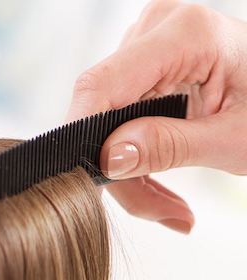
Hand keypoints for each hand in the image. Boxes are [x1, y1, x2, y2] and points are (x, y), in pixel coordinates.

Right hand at [67, 0, 246, 233]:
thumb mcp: (237, 139)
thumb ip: (172, 145)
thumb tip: (110, 158)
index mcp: (187, 33)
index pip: (104, 83)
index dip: (83, 132)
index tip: (86, 179)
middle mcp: (158, 28)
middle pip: (103, 107)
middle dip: (118, 168)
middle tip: (163, 215)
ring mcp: (147, 43)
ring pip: (104, 118)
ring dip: (127, 171)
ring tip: (169, 205)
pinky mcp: (143, 63)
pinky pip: (116, 115)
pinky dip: (133, 154)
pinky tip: (158, 177)